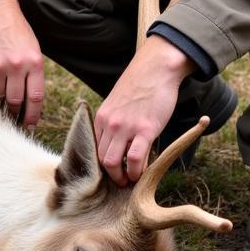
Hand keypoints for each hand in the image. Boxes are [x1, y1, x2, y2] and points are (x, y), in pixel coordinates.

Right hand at [0, 0, 43, 126]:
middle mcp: (17, 66)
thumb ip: (33, 73)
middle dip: (15, 111)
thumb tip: (31, 102)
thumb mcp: (33, 50)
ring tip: (1, 94)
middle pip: (16, 101)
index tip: (30, 125)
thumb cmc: (17, 33)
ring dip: (0, 98)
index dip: (33, 115)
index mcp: (34, 63)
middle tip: (14, 116)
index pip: (36, 98)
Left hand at [94, 35, 195, 185]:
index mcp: (101, 117)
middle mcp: (109, 123)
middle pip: (100, 159)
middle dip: (110, 175)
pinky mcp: (144, 129)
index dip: (102, 164)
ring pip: (112, 162)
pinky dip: (136, 171)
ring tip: (130, 182)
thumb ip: (114, 121)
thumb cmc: (140, 85)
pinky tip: (141, 174)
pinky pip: (134, 159)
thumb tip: (117, 142)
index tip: (111, 172)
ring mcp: (125, 127)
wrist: (156, 68)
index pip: (93, 148)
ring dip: (121, 177)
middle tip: (121, 182)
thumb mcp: (118, 102)